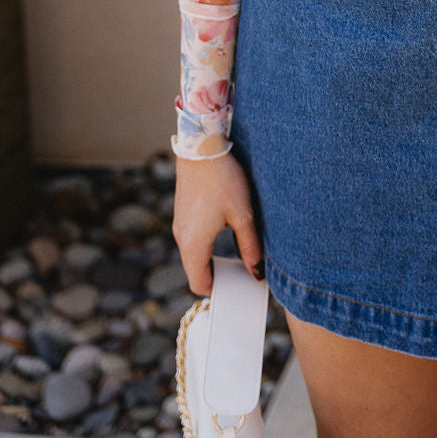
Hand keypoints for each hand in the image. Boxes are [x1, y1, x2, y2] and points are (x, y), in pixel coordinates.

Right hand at [172, 151, 264, 294]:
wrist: (201, 146)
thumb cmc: (224, 179)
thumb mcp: (243, 214)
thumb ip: (250, 246)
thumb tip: (257, 272)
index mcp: (194, 244)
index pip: (199, 283)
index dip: (216, 291)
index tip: (234, 289)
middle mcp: (181, 237)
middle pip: (194, 270)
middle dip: (214, 276)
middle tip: (238, 274)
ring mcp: (179, 223)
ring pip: (191, 254)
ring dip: (209, 259)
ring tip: (234, 252)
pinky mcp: (181, 211)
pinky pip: (190, 238)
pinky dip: (203, 244)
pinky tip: (222, 229)